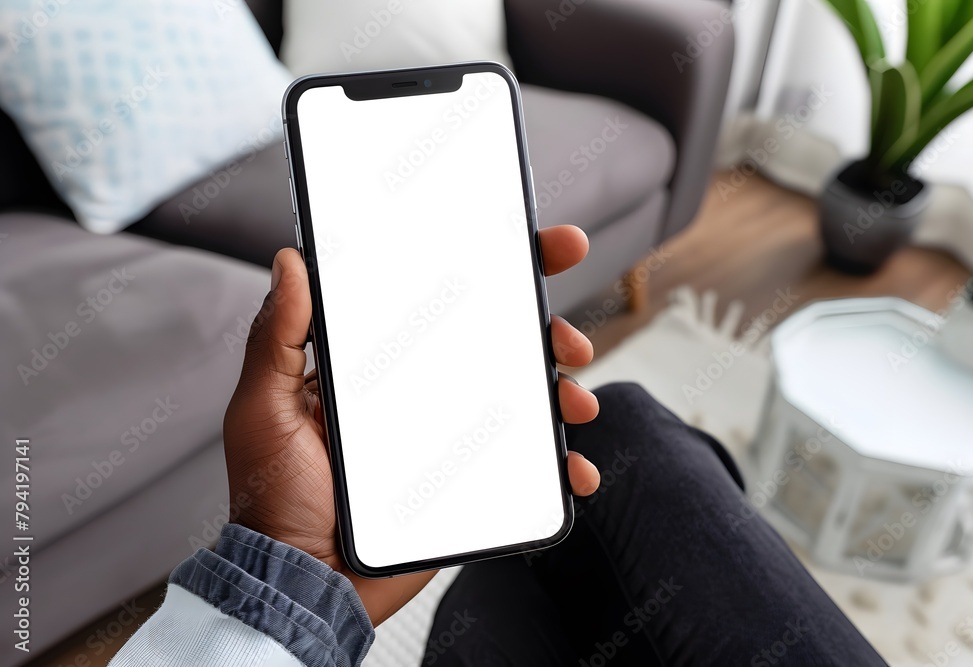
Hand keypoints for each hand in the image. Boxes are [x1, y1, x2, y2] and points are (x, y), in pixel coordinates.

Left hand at [223, 225, 600, 625]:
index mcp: (379, 365)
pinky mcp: (468, 485)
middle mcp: (422, 393)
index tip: (535, 246)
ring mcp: (449, 439)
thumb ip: (278, 337)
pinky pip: (526, 469)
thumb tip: (288, 260)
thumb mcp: (265, 408)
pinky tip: (572, 471)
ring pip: (523, 401)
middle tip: (568, 337)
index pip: (440, 300)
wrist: (301, 582)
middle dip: (548, 330)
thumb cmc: (273, 497)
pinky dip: (559, 468)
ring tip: (575, 403)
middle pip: (499, 344)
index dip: (493, 269)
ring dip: (563, 393)